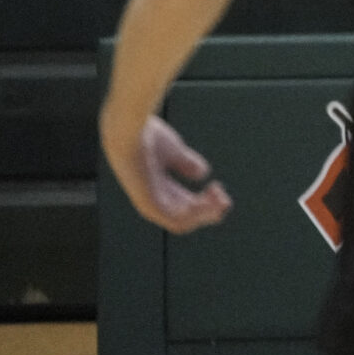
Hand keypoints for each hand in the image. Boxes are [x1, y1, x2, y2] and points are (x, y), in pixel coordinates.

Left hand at [106, 114, 232, 232]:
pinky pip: (174, 220)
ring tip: (219, 199)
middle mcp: (154, 201)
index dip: (206, 203)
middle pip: (186, 220)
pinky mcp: (148, 203)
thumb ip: (185, 163)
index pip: (184, 208)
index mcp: (159, 189)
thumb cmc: (144, 137)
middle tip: (226, 200)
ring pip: (182, 223)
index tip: (218, 187)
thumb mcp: (173, 151)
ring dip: (205, 215)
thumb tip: (203, 174)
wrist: (127, 131)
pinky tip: (205, 200)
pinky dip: (193, 215)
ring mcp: (149, 204)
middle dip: (210, 212)